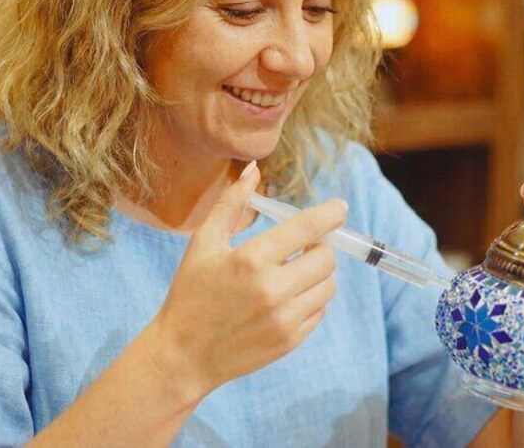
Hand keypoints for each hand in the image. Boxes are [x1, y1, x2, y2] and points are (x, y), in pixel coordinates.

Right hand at [149, 161, 346, 397]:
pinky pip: (320, 310)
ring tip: (294, 271)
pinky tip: (288, 296)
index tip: (339, 207)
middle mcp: (273, 289)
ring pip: (329, 285)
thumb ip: (231, 204)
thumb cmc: (191, 293)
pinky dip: (312, 298)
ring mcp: (284, 318)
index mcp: (251, 259)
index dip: (330, 214)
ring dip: (318, 273)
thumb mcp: (204, 243)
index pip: (307, 228)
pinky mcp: (290, 340)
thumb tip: (252, 169)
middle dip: (319, 246)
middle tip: (302, 246)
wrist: (184, 354)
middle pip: (326, 257)